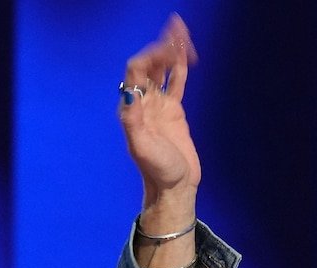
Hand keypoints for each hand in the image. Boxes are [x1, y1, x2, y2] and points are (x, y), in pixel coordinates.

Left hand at [117, 14, 199, 211]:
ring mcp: (158, 105)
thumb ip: (133, 122)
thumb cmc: (157, 171)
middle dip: (160, 47)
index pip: (135, 72)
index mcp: (133, 108)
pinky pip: (176, 82)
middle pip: (149, 66)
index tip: (166, 50)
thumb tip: (129, 94)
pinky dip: (180, 67)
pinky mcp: (173, 110)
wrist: (173, 186)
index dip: (149, 57)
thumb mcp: (143, 148)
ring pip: (163, 70)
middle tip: (177, 32)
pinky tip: (188, 53)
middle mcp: (143, 103)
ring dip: (170, 51)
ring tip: (181, 32)